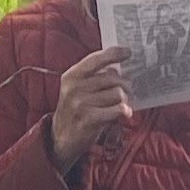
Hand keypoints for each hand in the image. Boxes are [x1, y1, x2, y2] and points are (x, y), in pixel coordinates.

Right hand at [48, 48, 135, 168]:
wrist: (61, 137)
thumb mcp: (77, 88)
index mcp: (71, 76)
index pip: (96, 59)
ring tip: (121, 104)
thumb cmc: (75, 110)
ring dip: (124, 99)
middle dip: (125, 84)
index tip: (128, 52)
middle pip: (112, 78)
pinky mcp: (89, 119)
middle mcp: (74, 88)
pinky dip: (124, 111)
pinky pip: (117, 110)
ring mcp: (80, 104)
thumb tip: (118, 68)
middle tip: (128, 90)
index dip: (114, 54)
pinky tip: (124, 113)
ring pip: (118, 94)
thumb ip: (94, 76)